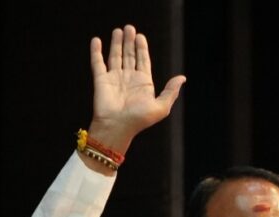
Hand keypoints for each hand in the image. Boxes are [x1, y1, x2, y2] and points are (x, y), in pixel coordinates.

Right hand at [88, 25, 184, 154]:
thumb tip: (182, 77)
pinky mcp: (101, 80)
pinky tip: (97, 40)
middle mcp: (128, 79)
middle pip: (129, 55)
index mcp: (143, 83)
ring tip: (119, 30)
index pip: (143, 60)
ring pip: (115, 56)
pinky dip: (96, 52)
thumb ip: (171, 92)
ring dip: (116, 43)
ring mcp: (114, 79)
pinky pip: (98, 63)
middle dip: (129, 42)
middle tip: (129, 28)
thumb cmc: (139, 120)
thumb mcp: (161, 107)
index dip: (142, 48)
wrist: (117, 127)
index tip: (140, 36)